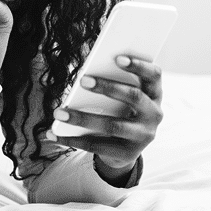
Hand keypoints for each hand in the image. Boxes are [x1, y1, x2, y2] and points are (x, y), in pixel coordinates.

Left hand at [52, 55, 163, 179]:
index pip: (154, 75)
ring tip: (59, 113)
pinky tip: (55, 134)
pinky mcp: (128, 154)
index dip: (139, 65)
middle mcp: (154, 114)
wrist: (125, 150)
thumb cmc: (120, 112)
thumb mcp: (123, 98)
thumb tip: (85, 78)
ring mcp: (143, 136)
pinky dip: (73, 140)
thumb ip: (114, 85)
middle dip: (108, 87)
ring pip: (113, 125)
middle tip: (83, 80)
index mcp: (154, 94)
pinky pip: (98, 146)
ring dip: (83, 118)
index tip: (117, 57)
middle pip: (134, 96)